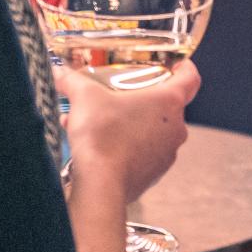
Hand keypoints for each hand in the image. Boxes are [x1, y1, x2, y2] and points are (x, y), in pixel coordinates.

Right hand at [57, 60, 198, 204]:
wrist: (100, 185)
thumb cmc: (102, 137)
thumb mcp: (85, 98)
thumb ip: (73, 81)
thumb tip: (61, 73)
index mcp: (169, 102)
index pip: (190, 78)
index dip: (184, 68)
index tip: (177, 65)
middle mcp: (175, 128)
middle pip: (168, 106)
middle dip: (144, 99)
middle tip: (123, 94)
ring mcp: (167, 154)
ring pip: (153, 131)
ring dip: (131, 124)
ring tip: (100, 122)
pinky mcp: (153, 174)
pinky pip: (144, 153)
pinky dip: (127, 146)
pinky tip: (101, 145)